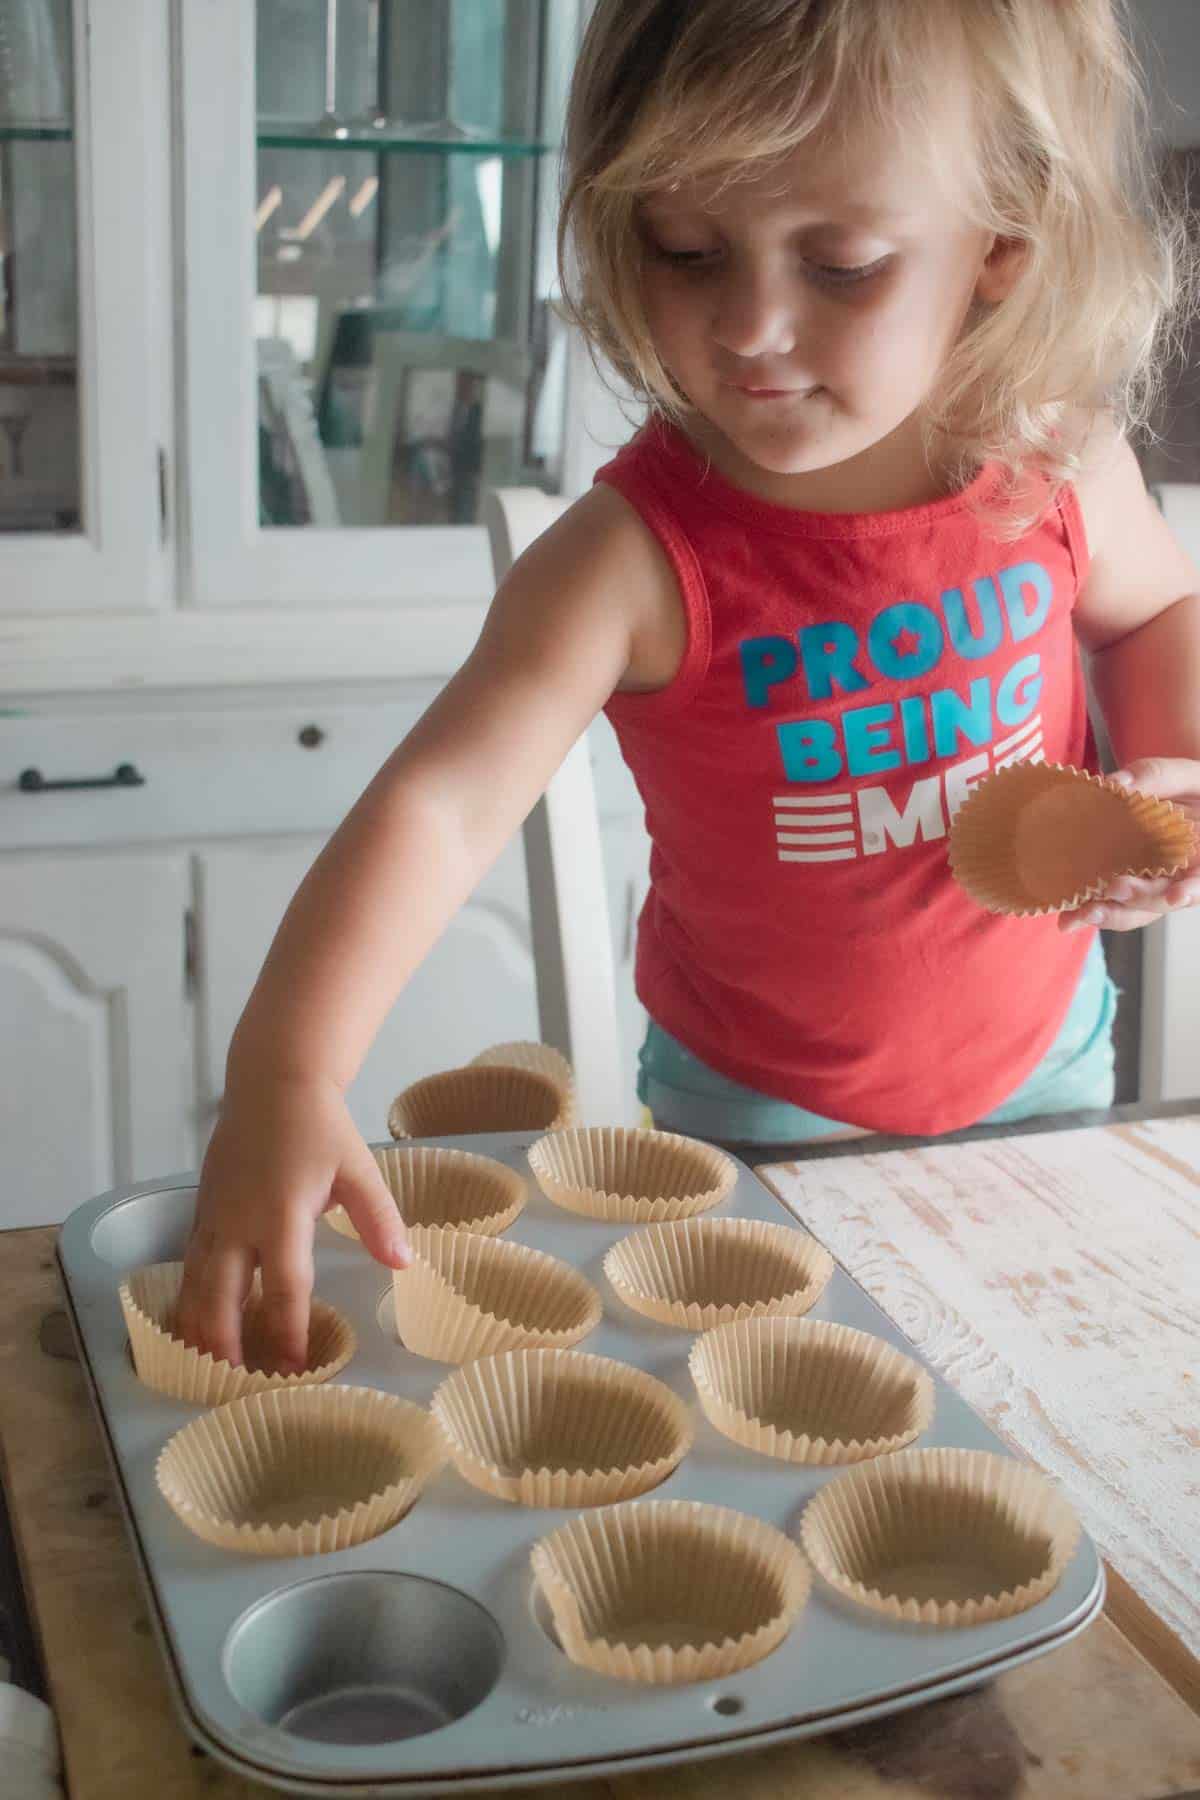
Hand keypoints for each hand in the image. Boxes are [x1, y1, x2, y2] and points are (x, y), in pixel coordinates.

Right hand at [175, 1072, 410, 1372]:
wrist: (273, 1083)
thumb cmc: (321, 1127)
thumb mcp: (359, 1170)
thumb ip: (380, 1219)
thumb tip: (403, 1262)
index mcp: (281, 1215)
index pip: (284, 1288)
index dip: (288, 1333)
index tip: (295, 1368)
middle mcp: (238, 1222)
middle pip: (221, 1298)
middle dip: (227, 1345)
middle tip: (238, 1385)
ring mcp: (214, 1217)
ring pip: (195, 1285)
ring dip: (200, 1330)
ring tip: (208, 1370)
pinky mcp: (202, 1210)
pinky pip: (189, 1265)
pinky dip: (189, 1300)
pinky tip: (194, 1325)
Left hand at [1059, 757, 1199, 932]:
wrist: (1170, 796)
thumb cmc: (1186, 789)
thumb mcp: (1184, 776)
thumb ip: (1159, 776)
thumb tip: (1118, 784)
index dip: (1191, 891)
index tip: (1176, 897)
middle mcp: (1178, 878)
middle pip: (1161, 898)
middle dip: (1138, 897)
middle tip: (1115, 888)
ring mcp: (1149, 887)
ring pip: (1133, 910)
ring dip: (1107, 913)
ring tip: (1080, 914)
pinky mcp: (1121, 889)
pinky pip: (1108, 904)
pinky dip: (1088, 909)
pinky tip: (1068, 916)